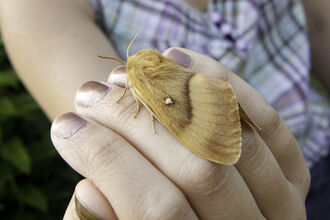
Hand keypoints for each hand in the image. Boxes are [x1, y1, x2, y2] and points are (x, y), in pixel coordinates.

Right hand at [51, 48, 309, 218]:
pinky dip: (225, 85)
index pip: (154, 207)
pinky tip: (180, 62)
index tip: (66, 125)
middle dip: (134, 122)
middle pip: (197, 169)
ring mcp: (281, 206)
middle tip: (89, 95)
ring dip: (174, 96)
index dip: (106, 159)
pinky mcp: (294, 175)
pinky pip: (269, 125)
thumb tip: (89, 190)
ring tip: (125, 76)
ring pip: (231, 139)